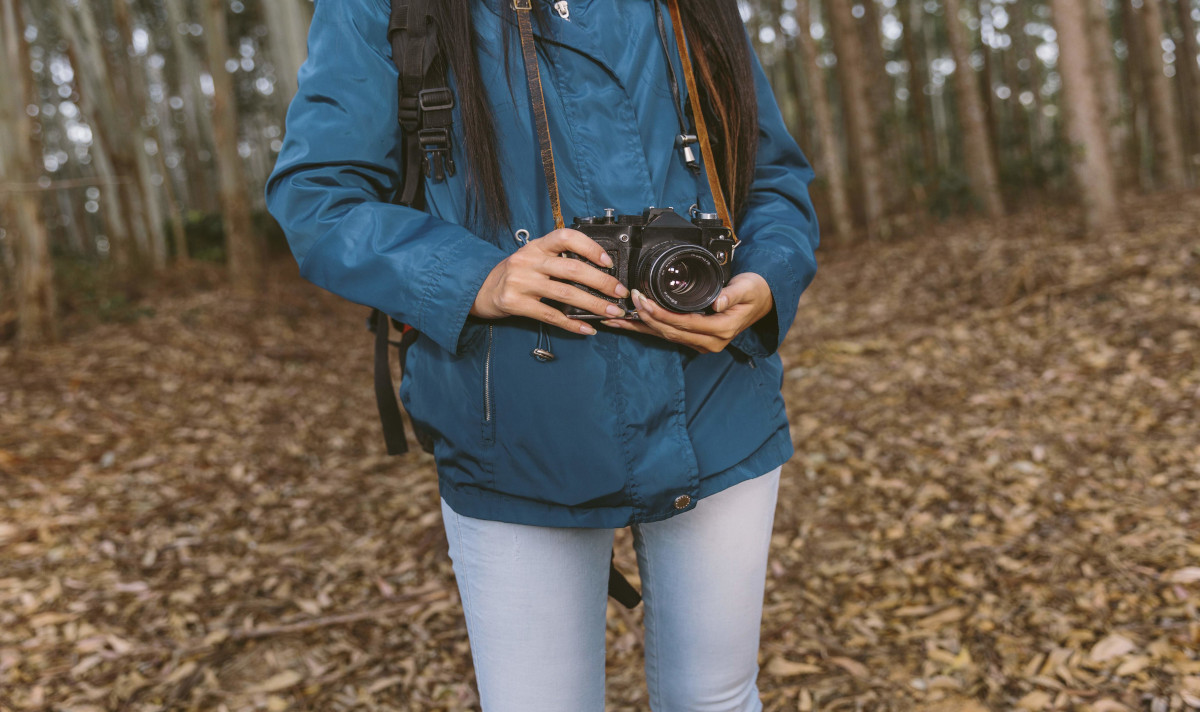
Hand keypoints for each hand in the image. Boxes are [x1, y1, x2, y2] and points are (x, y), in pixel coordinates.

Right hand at [471, 228, 630, 333]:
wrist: (481, 289)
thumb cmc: (515, 274)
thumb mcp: (533, 258)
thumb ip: (557, 260)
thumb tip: (597, 271)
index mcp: (536, 246)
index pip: (566, 237)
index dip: (589, 247)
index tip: (608, 261)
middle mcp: (528, 261)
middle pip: (572, 269)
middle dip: (602, 282)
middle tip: (620, 292)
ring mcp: (521, 282)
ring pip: (565, 293)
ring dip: (593, 304)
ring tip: (611, 312)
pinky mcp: (516, 303)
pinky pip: (551, 315)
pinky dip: (572, 324)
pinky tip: (587, 329)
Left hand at [601, 272, 773, 352]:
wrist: (762, 303)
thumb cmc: (755, 292)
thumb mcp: (748, 288)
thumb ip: (732, 294)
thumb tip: (718, 303)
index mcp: (721, 329)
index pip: (685, 323)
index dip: (662, 313)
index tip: (644, 300)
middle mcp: (710, 341)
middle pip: (670, 331)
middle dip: (647, 317)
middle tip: (629, 301)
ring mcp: (701, 343)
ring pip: (665, 336)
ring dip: (641, 326)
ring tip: (618, 317)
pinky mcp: (694, 339)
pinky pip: (667, 335)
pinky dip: (647, 329)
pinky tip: (629, 324)